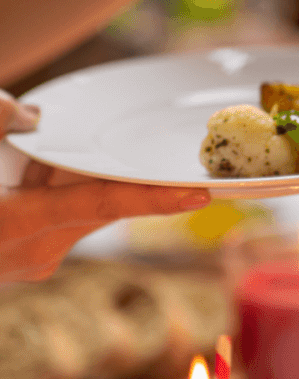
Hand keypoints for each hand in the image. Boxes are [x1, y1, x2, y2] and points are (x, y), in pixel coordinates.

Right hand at [0, 92, 209, 282]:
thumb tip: (29, 115)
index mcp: (18, 224)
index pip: (101, 202)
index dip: (153, 198)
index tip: (199, 196)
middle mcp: (33, 250)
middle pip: (91, 199)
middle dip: (97, 171)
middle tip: (110, 159)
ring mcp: (27, 262)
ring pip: (73, 207)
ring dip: (63, 181)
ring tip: (30, 162)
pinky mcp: (22, 262)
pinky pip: (54, 218)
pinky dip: (48, 194)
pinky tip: (24, 179)